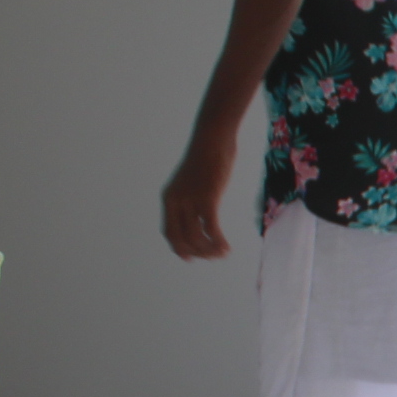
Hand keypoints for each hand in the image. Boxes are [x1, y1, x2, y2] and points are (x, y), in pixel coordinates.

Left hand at [161, 134, 238, 260]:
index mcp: (169, 198)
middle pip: (181, 239)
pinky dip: (218, 242)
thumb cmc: (206, 157)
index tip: (192, 257)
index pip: (169, 233)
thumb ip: (191, 197)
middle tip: (213, 256)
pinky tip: (227, 247)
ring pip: (196, 238)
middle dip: (197, 253)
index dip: (179, 248)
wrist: (212, 139)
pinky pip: (211, 229)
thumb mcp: (192, 180)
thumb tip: (200, 212)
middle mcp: (176, 201)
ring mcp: (190, 200)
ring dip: (210, 250)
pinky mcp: (207, 198)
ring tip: (223, 252)